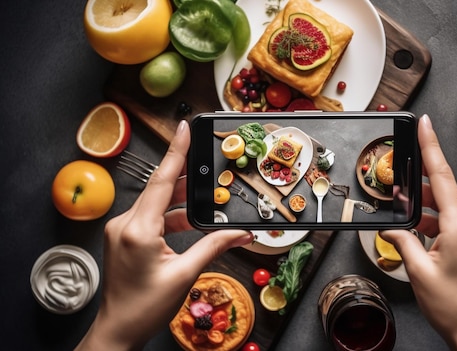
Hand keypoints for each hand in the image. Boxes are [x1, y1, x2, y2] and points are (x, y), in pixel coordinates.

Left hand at [75, 120, 253, 350]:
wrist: (118, 330)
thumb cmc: (146, 307)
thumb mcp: (185, 274)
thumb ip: (214, 246)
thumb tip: (242, 233)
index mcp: (138, 229)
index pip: (162, 181)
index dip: (176, 152)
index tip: (185, 127)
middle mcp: (125, 224)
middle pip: (161, 190)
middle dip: (187, 179)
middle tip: (208, 165)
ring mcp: (122, 230)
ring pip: (157, 204)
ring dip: (181, 202)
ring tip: (208, 198)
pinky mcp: (124, 238)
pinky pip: (151, 218)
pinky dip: (171, 217)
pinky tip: (191, 222)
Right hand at [381, 115, 456, 350]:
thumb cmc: (452, 305)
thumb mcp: (418, 271)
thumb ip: (402, 240)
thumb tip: (390, 228)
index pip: (442, 175)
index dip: (430, 146)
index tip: (425, 124)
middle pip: (444, 189)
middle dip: (419, 187)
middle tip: (399, 189)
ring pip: (448, 205)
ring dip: (426, 209)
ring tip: (408, 221)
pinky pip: (455, 219)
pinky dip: (436, 221)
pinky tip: (421, 233)